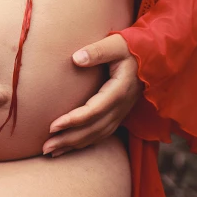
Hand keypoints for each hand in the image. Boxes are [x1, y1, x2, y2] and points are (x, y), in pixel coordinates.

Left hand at [42, 33, 143, 156]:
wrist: (150, 56)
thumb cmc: (129, 47)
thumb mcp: (115, 44)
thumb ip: (96, 51)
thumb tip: (75, 58)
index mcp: (119, 90)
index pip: (94, 111)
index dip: (73, 120)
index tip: (53, 125)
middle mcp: (121, 106)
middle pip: (93, 129)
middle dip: (69, 140)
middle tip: (45, 147)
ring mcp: (121, 112)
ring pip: (97, 135)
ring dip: (75, 145)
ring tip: (52, 152)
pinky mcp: (119, 114)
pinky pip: (102, 134)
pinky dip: (86, 142)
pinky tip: (70, 147)